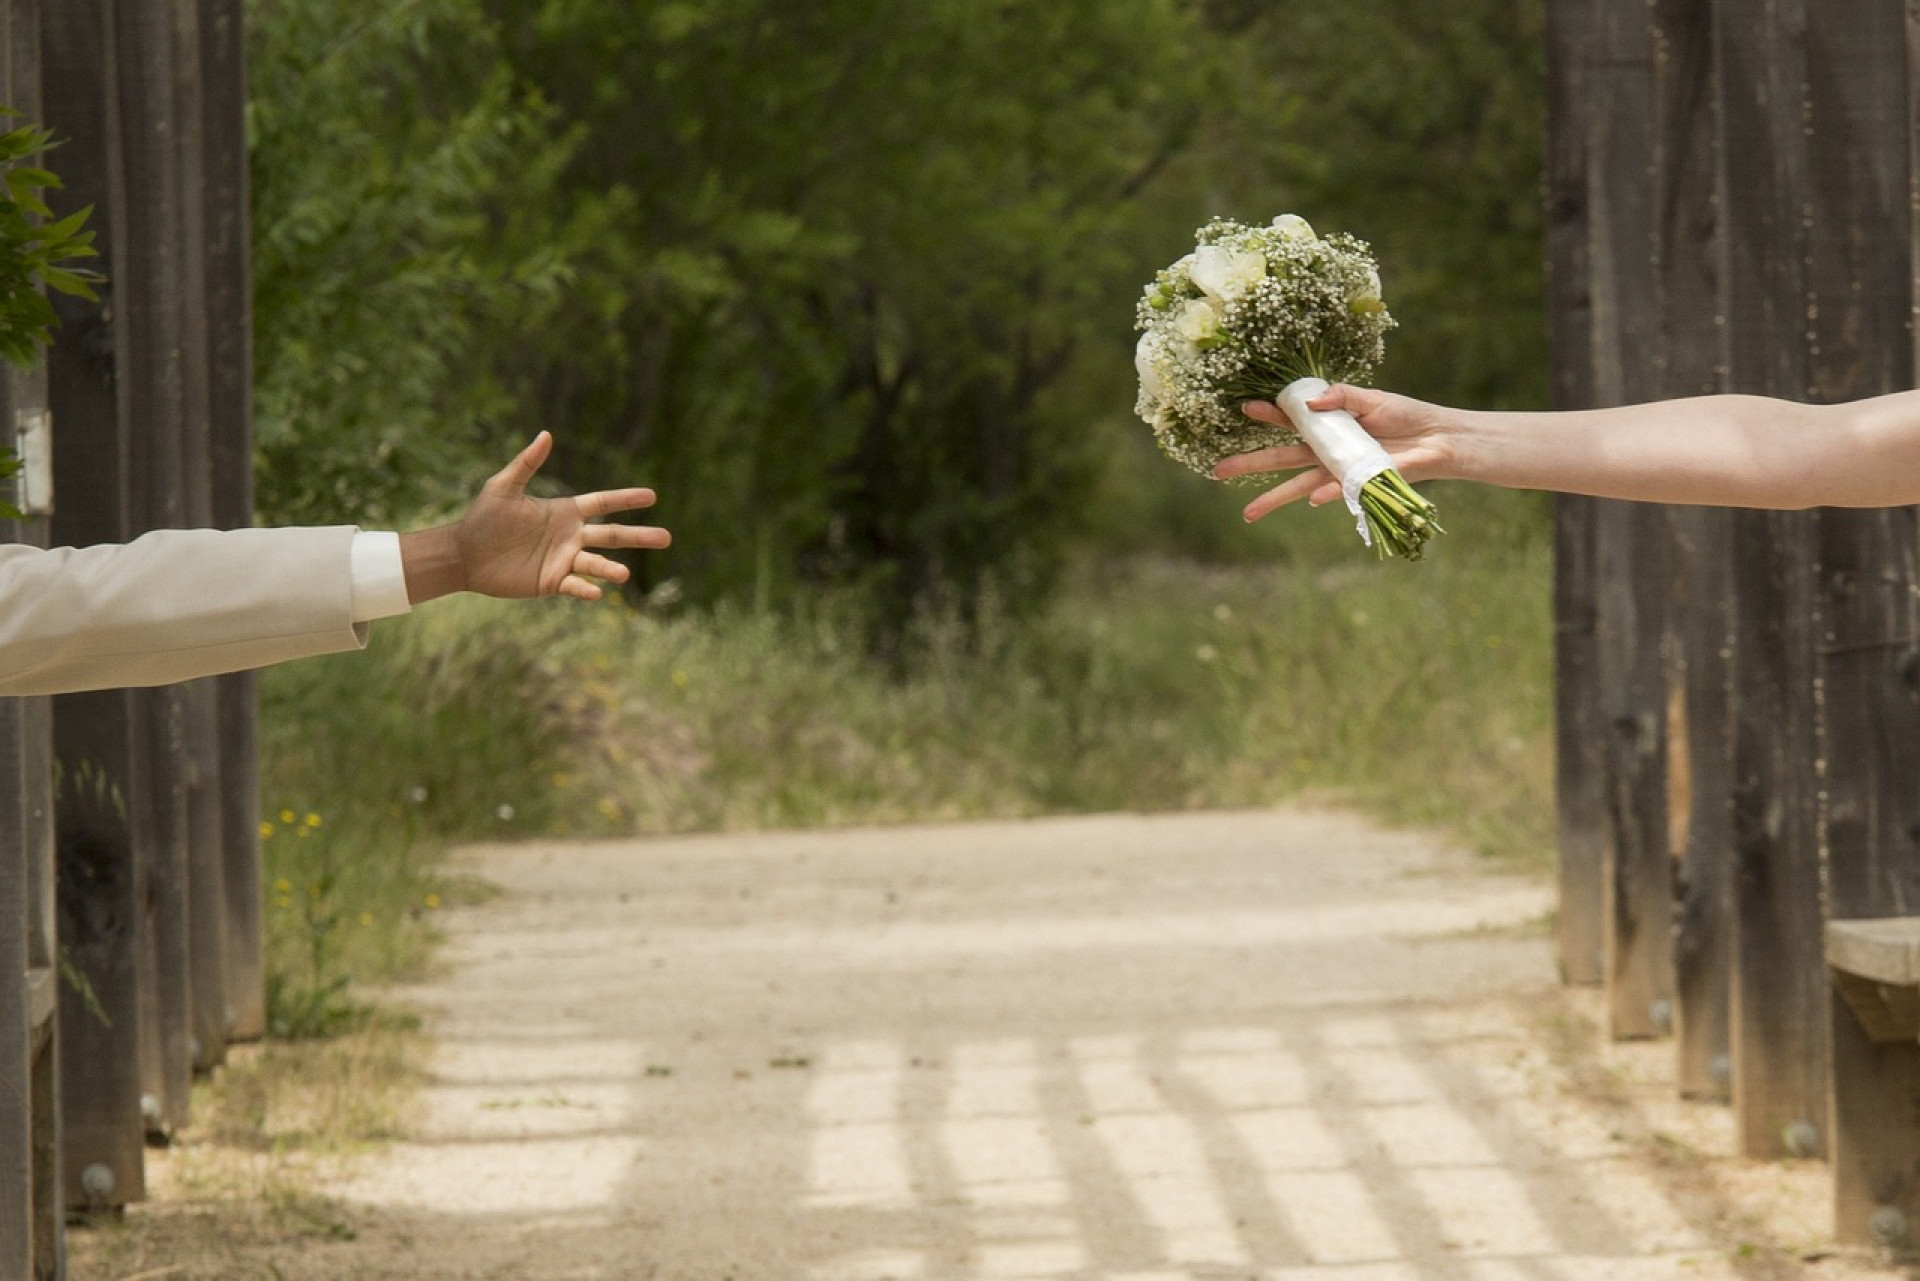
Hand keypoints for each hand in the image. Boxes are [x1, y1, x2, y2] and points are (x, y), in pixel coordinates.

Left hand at [401, 432, 671, 603]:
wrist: (465, 555)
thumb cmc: (483, 518)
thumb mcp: (503, 487)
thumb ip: (527, 463)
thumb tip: (546, 434)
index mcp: (564, 512)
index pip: (603, 503)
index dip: (626, 499)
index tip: (652, 496)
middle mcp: (570, 537)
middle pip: (612, 535)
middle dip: (639, 536)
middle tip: (667, 537)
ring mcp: (563, 561)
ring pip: (597, 564)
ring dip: (612, 568)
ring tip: (625, 574)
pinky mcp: (552, 583)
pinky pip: (575, 586)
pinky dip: (587, 589)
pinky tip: (598, 593)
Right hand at [1211, 384, 1452, 521]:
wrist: (1437, 439)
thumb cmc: (1405, 417)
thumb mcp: (1372, 398)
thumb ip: (1341, 396)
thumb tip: (1310, 403)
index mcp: (1327, 426)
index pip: (1289, 421)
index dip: (1267, 415)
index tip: (1245, 408)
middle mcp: (1326, 452)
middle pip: (1279, 459)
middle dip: (1249, 465)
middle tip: (1217, 471)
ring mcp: (1338, 471)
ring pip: (1297, 487)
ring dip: (1272, 499)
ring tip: (1246, 514)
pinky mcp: (1358, 484)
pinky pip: (1335, 491)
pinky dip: (1326, 495)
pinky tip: (1314, 499)